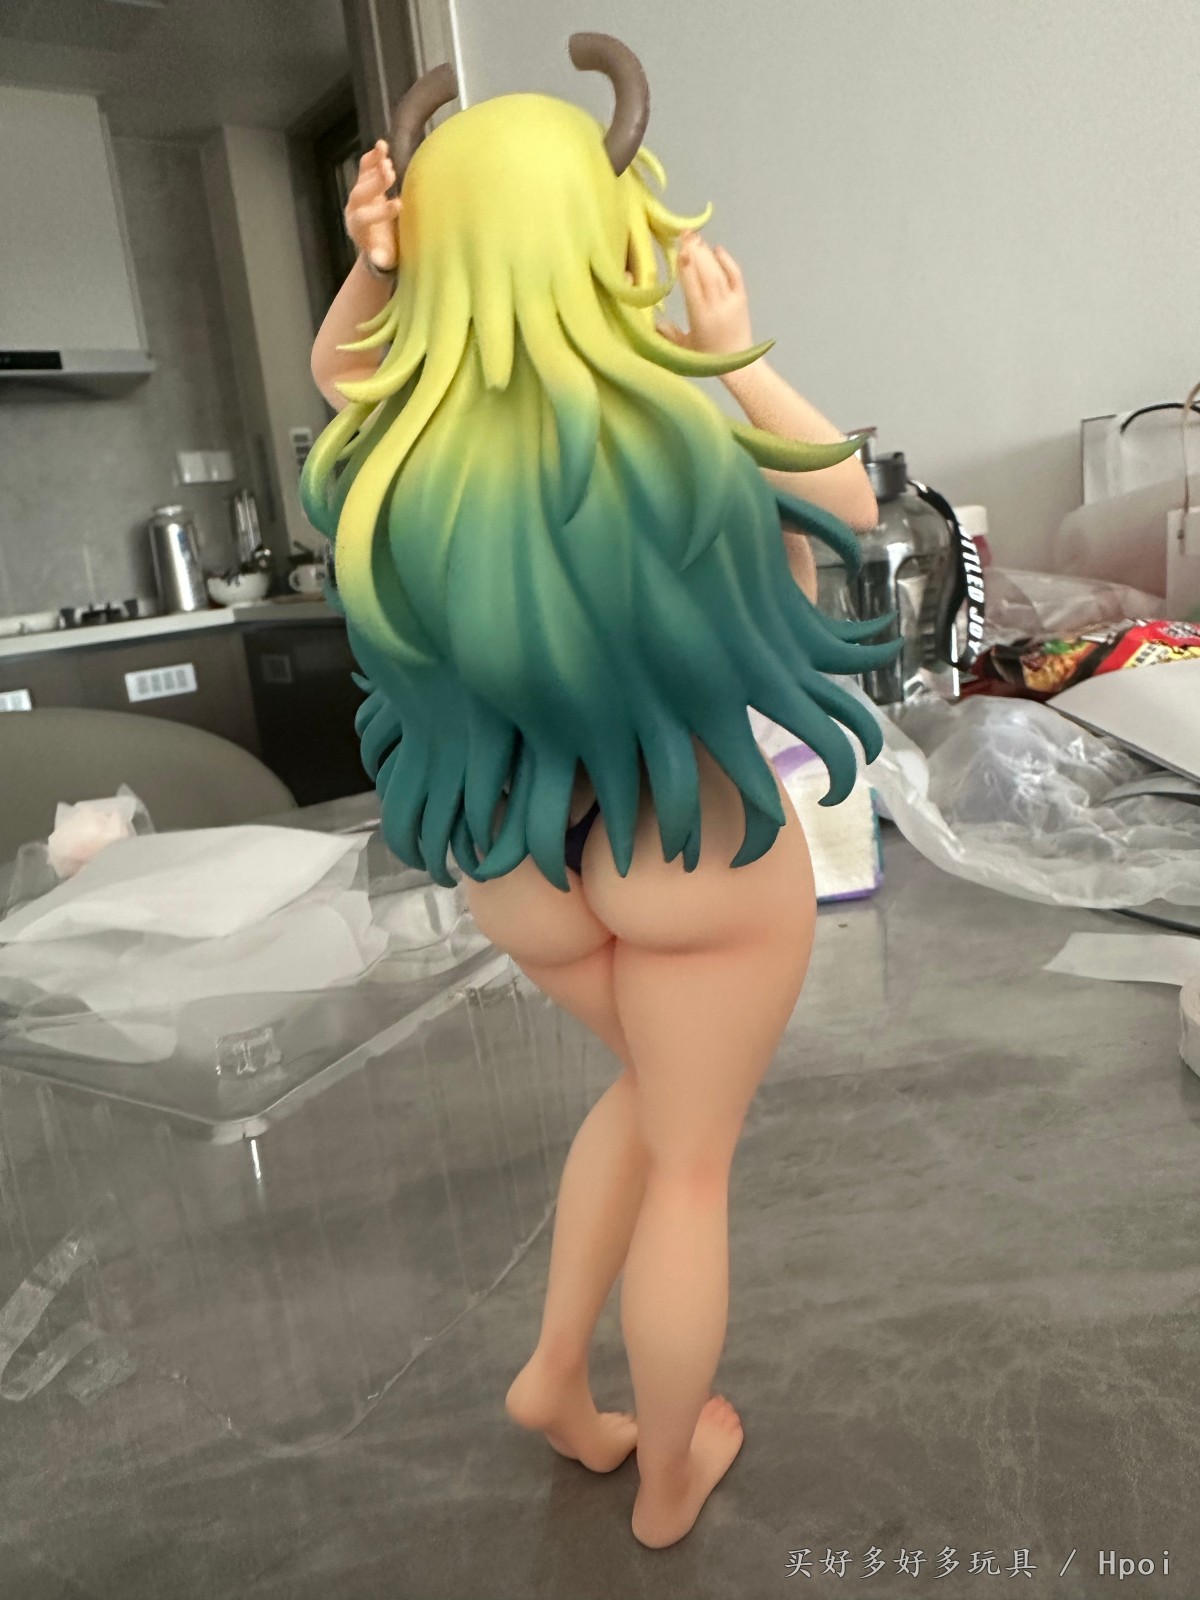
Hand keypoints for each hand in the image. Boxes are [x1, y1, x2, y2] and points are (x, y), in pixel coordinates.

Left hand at [345, 140, 400, 272]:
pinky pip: (365, 168)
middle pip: (360, 194)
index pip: (365, 218)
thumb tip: (378, 259)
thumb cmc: (386, 251)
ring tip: (384, 151)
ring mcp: (359, 194)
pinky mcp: (364, 183)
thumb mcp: (385, 258)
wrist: (379, 241)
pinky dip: (373, 157)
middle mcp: (354, 209)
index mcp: (358, 228)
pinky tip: (382, 145)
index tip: (400, 205)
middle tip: (390, 172)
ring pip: (362, 177)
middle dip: (375, 183)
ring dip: (373, 164)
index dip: (380, 212)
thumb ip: (382, 258)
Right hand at [659, 232, 754, 355]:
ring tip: (695, 238)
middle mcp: (717, 305)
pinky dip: (727, 261)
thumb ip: (667, 334)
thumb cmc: (707, 358)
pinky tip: (717, 249)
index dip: (686, 266)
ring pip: (718, 271)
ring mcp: (731, 300)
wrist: (739, 365)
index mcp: (700, 317)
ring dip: (706, 253)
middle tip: (685, 234)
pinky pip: (735, 275)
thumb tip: (653, 320)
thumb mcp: (682, 349)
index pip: (692, 285)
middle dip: (695, 251)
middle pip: (705, 272)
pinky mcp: (742, 299)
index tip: (680, 250)